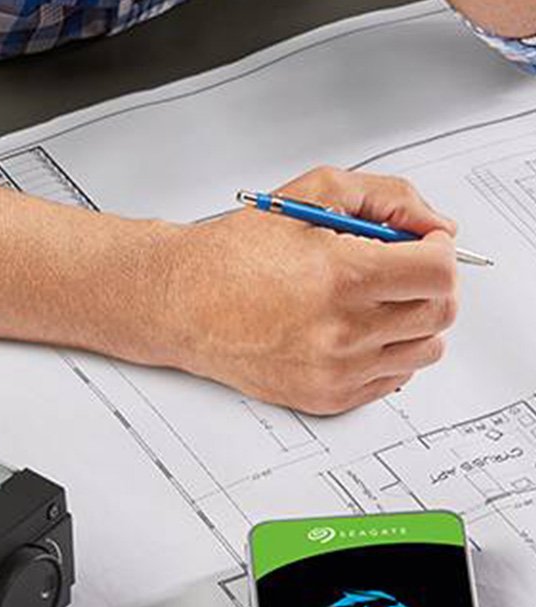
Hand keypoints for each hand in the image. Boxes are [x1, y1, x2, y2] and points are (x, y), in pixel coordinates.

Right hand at [138, 166, 459, 414]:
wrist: (180, 303)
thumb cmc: (232, 255)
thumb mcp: (308, 196)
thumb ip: (384, 197)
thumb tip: (432, 223)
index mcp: (340, 276)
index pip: (439, 271)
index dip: (441, 250)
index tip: (425, 245)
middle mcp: (340, 330)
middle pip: (439, 313)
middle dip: (430, 284)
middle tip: (400, 271)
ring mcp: (334, 369)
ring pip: (424, 350)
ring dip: (411, 321)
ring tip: (372, 302)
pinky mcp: (324, 396)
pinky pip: (392, 379)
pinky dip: (386, 353)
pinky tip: (353, 329)